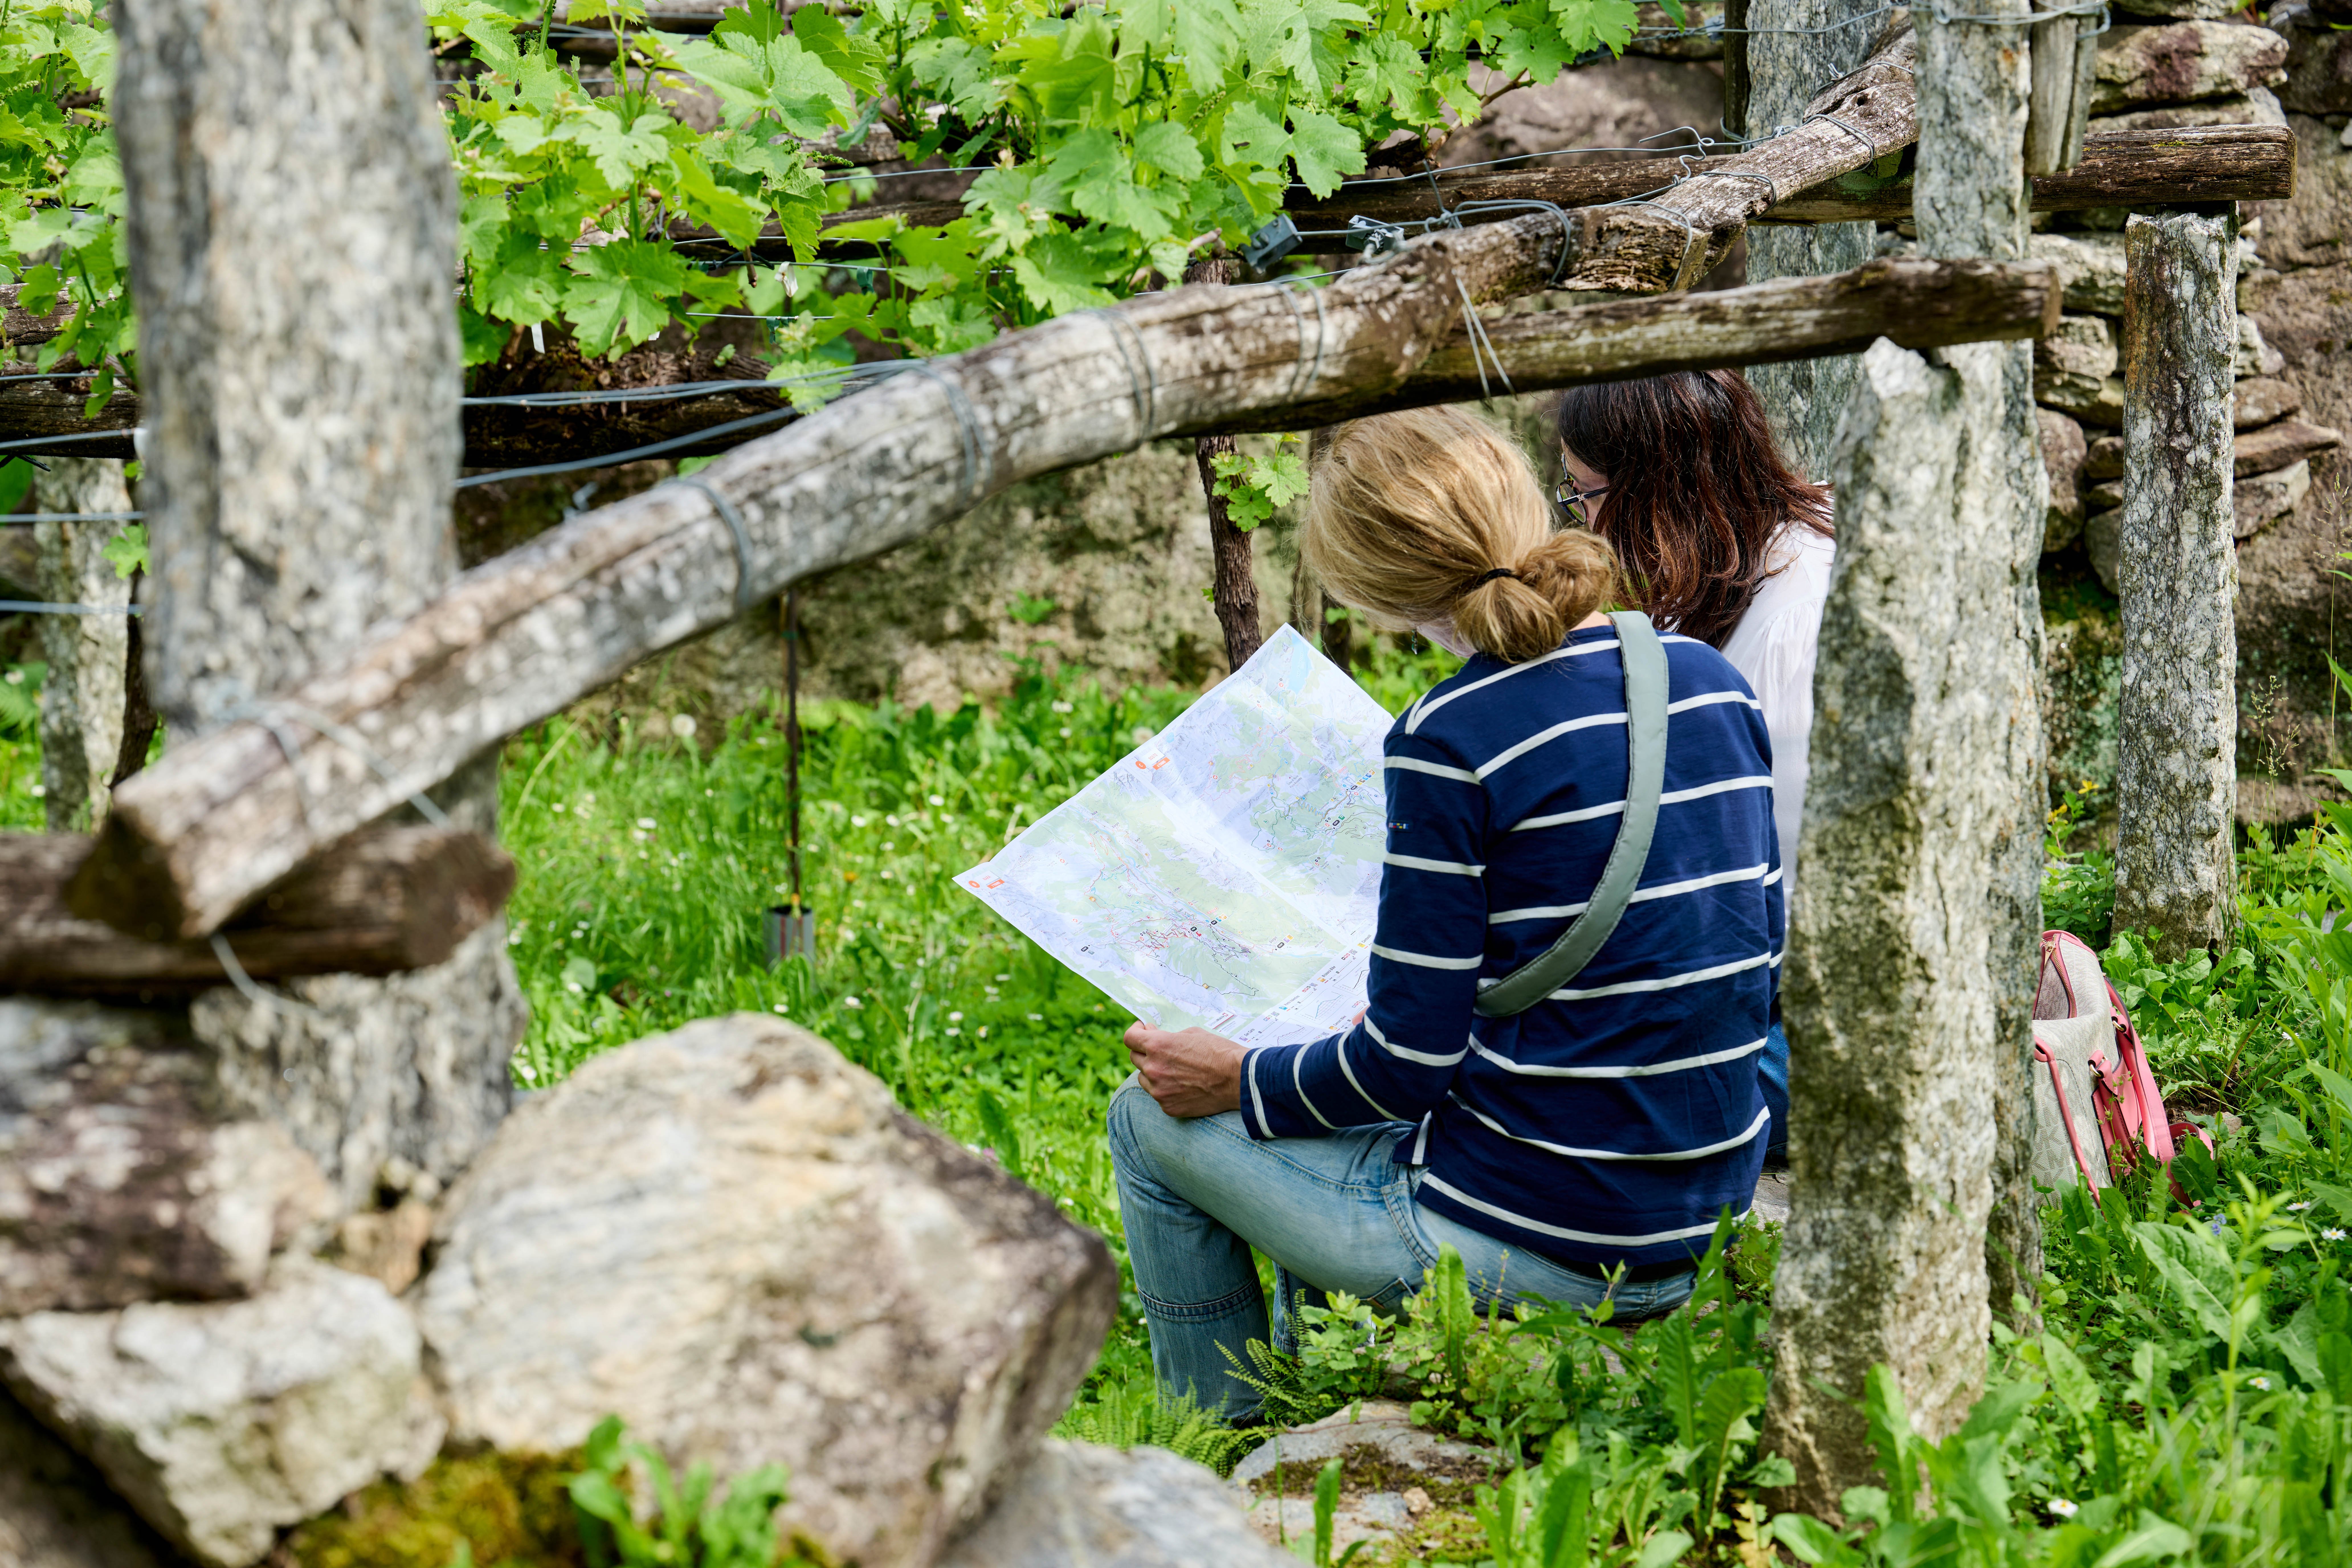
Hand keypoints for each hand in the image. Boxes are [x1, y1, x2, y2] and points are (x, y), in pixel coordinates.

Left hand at [1123, 1022, 1245, 1118]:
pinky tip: (1183, 1085)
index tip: (1142, 1031)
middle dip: (1144, 1051)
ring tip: (1173, 1069)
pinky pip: (1159, 1096)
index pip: (1129, 1038)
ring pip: (1144, 1079)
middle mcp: (1153, 1069)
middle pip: (1134, 1058)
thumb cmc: (1219, 1052)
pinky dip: (1166, 1089)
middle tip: (1159, 1049)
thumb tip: (1153, 1036)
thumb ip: (1168, 1037)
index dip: (1135, 1032)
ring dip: (1152, 1072)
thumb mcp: (1192, 1033)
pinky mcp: (1168, 1107)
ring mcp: (1159, 1091)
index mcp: (1157, 1046)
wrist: (1238, 1079)